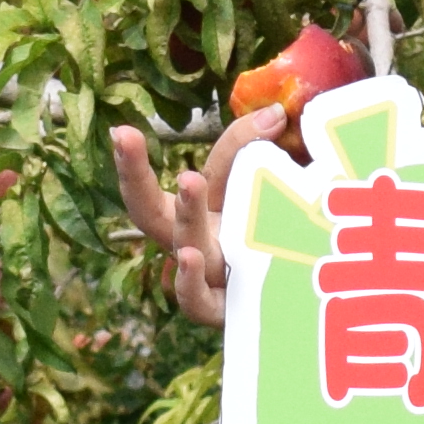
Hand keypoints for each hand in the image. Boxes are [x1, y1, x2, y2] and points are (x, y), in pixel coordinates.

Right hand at [102, 103, 291, 329]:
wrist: (300, 310)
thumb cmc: (280, 243)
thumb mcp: (268, 193)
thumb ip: (261, 153)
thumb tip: (275, 112)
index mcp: (204, 210)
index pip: (191, 171)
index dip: (150, 153)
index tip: (127, 125)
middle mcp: (195, 241)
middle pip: (151, 210)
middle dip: (134, 173)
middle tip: (123, 135)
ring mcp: (205, 277)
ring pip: (186, 244)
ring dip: (188, 213)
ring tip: (190, 181)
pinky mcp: (223, 311)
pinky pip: (196, 302)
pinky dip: (187, 283)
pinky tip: (187, 259)